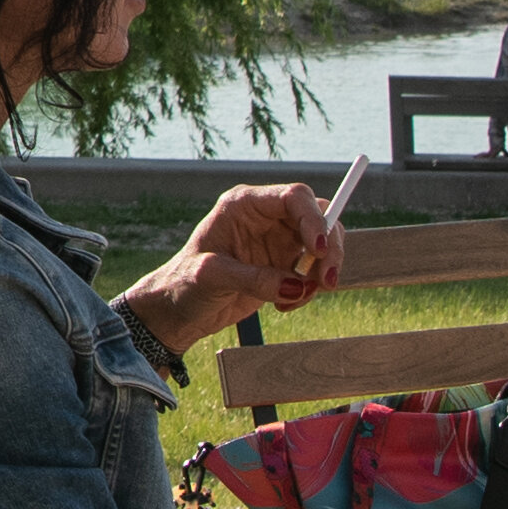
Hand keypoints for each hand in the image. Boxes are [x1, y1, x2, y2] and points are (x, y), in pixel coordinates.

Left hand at [168, 180, 347, 322]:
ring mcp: (278, 240)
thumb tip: (297, 286)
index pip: (293, 197)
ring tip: (299, 298)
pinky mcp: (284, 265)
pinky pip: (313, 271)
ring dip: (323, 272)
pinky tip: (283, 306)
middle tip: (328, 281)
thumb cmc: (185, 284)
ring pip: (322, 244)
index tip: (320, 250)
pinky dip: (309, 290)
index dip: (314, 219)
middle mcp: (266, 217)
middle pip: (317, 217)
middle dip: (329, 248)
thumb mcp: (212, 277)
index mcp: (244, 205)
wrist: (179, 311)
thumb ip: (254, 279)